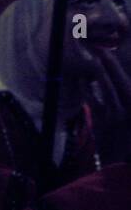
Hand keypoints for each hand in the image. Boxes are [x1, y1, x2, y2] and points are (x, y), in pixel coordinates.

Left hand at [84, 47, 130, 165]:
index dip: (116, 66)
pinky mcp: (103, 123)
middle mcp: (129, 107)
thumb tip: (116, 80)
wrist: (123, 159)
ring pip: (106, 88)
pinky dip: (87, 89)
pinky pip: (93, 101)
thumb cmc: (126, 135)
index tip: (109, 52)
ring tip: (92, 60)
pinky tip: (82, 80)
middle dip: (108, 63)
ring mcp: (116, 115)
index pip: (125, 80)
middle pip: (117, 80)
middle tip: (99, 49)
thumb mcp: (128, 113)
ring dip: (98, 72)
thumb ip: (124, 97)